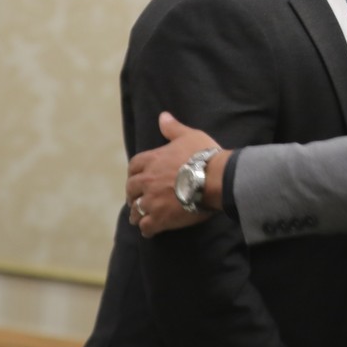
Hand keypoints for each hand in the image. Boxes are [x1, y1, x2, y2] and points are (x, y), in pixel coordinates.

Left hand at [126, 112, 217, 237]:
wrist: (216, 178)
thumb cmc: (204, 155)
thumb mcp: (189, 136)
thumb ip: (173, 128)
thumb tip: (163, 116)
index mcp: (151, 160)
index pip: (133, 167)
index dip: (135, 173)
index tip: (138, 178)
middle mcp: (147, 180)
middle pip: (131, 190)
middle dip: (134, 195)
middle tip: (139, 199)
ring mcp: (152, 201)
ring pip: (136, 210)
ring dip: (138, 214)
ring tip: (142, 218)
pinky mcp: (160, 218)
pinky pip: (146, 227)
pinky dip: (147, 229)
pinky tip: (151, 231)